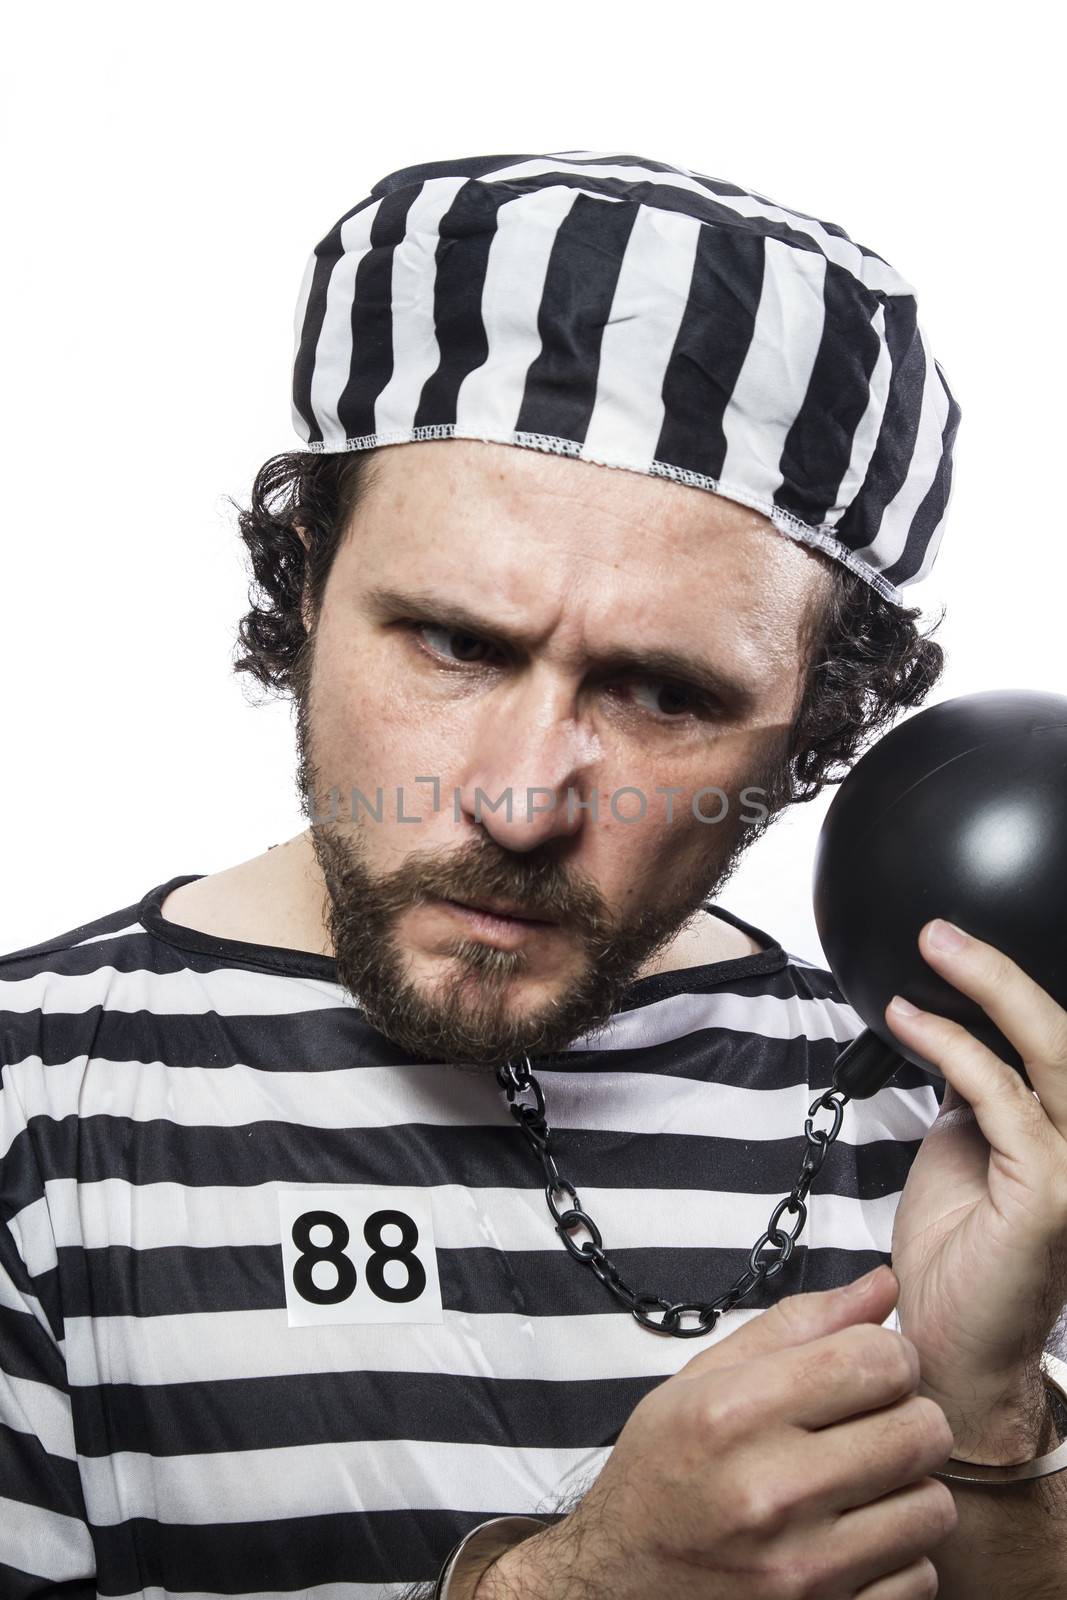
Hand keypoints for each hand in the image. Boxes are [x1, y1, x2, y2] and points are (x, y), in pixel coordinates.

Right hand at [477, 1269, 956, 1599]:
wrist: (618, 1583)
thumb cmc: (662, 1471)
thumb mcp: (703, 1378)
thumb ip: (799, 1325)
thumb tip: (884, 1283)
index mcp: (736, 1413)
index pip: (878, 1361)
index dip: (889, 1354)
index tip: (870, 1366)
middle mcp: (771, 1491)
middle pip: (921, 1430)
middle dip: (910, 1414)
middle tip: (876, 1420)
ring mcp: (803, 1570)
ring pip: (933, 1506)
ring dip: (910, 1488)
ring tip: (866, 1480)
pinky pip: (920, 1577)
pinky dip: (900, 1556)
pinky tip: (856, 1537)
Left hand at [886, 918, 1066, 1460]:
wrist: (949, 1343)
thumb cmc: (959, 1253)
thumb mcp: (969, 1146)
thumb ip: (979, 1090)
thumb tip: (958, 1030)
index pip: (1061, 1045)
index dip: (1019, 989)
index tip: (962, 946)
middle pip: (1066, 1034)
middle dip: (1003, 971)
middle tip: (940, 932)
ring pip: (1050, 1051)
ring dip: (987, 990)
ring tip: (932, 950)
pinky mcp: (1053, 1191)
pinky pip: (1000, 1097)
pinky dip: (951, 1048)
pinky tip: (909, 1022)